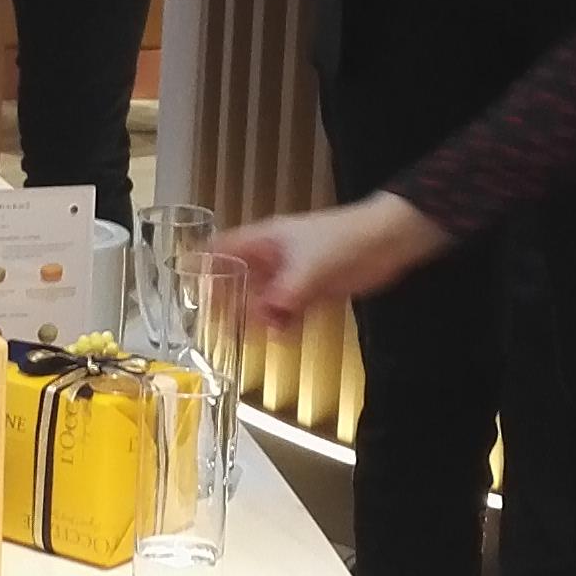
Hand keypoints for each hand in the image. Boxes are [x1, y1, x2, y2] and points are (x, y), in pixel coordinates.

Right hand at [218, 196, 454, 323]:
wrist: (388, 241)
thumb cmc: (345, 238)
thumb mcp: (309, 268)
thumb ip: (284, 297)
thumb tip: (263, 322)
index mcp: (265, 240)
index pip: (222, 248)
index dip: (202, 266)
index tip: (188, 288)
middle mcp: (274, 258)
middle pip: (239, 279)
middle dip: (229, 303)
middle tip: (217, 326)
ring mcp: (293, 275)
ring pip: (264, 299)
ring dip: (259, 318)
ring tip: (251, 337)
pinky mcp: (313, 290)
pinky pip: (290, 311)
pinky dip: (286, 323)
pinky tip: (283, 335)